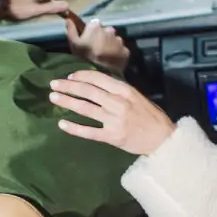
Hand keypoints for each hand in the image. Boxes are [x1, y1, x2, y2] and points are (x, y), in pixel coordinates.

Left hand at [49, 70, 177, 155]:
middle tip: (54, 84)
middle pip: (88, 92)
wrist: (163, 139)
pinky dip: (74, 128)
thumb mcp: (137, 97)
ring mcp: (114, 120)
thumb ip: (119, 91)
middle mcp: (118, 103)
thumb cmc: (151, 117)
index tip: (69, 76)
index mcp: (125, 91)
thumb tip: (97, 84)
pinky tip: (61, 124)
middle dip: (69, 86)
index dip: (82, 76)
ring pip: (86, 109)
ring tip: (53, 97)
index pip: (98, 79)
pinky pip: (89, 132)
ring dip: (67, 102)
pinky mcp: (112, 137)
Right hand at [65, 14, 129, 74]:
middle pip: (106, 31)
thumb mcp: (73, 44)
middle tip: (97, 49)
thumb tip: (69, 19)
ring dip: (110, 45)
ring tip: (104, 56)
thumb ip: (71, 30)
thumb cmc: (83, 57)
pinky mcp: (126, 51)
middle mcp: (110, 30)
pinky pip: (121, 50)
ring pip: (115, 40)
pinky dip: (117, 54)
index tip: (88, 40)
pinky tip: (111, 61)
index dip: (91, 32)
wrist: (100, 73)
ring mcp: (119, 41)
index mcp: (96, 26)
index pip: (94, 24)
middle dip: (102, 38)